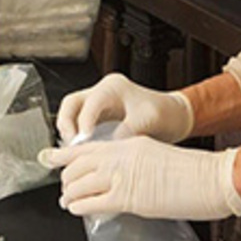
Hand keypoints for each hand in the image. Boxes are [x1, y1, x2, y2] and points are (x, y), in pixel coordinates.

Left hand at [39, 135, 240, 220]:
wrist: (212, 178)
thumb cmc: (194, 171)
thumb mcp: (157, 155)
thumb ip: (135, 162)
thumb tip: (121, 175)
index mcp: (131, 143)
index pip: (88, 146)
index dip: (65, 154)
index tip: (51, 157)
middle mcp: (122, 156)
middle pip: (79, 165)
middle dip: (66, 177)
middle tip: (63, 186)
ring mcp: (124, 176)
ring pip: (81, 183)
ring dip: (70, 193)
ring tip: (67, 200)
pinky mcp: (129, 198)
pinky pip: (93, 202)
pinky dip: (80, 206)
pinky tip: (75, 209)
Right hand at [57, 72, 192, 144]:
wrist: (174, 118)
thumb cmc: (164, 113)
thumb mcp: (148, 120)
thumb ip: (128, 130)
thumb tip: (108, 145)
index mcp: (113, 86)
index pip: (89, 103)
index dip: (84, 122)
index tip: (83, 141)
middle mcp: (102, 93)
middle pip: (71, 104)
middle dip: (66, 125)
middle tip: (71, 146)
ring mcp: (98, 106)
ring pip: (72, 114)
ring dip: (70, 133)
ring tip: (74, 152)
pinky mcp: (99, 119)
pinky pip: (80, 126)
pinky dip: (77, 139)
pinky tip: (83, 153)